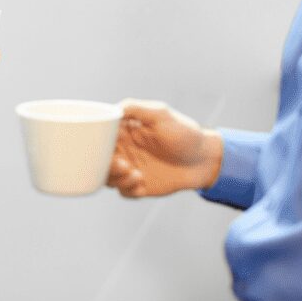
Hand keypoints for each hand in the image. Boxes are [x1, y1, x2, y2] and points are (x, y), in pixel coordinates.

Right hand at [106, 100, 222, 197]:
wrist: (205, 159)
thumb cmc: (184, 133)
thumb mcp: (161, 114)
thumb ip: (136, 109)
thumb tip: (113, 109)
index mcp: (122, 132)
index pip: (99, 136)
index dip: (96, 142)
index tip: (104, 146)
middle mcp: (123, 150)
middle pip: (99, 159)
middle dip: (106, 164)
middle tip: (122, 164)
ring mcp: (129, 168)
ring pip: (107, 177)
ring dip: (115, 178)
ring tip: (134, 174)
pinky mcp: (139, 185)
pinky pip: (124, 191)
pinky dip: (128, 189)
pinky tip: (141, 184)